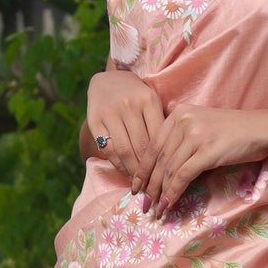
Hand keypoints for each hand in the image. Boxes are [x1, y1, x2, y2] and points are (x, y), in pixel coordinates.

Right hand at [84, 65, 165, 185]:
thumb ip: (161, 125)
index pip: (158, 138)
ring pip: (124, 151)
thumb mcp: (153, 103)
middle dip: (149, 172)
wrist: (109, 79)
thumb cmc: (138, 96)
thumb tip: (172, 160)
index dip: (163, 161)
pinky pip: (108, 150)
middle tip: (155, 188)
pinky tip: (126, 173)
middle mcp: (129, 105)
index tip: (169, 178)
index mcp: (148, 100)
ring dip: (133, 172)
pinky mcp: (95, 121)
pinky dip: (118, 165)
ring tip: (141, 184)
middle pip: (142, 147)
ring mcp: (110, 113)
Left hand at [136, 104, 267, 214]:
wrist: (262, 130)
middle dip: (149, 185)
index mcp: (178, 113)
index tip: (136, 186)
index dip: (142, 168)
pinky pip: (183, 175)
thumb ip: (180, 132)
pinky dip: (174, 192)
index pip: (152, 144)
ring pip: (169, 169)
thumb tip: (159, 156)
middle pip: (158, 158)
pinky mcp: (207, 151)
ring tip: (155, 209)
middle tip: (143, 204)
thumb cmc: (233, 131)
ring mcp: (195, 135)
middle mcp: (183, 120)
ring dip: (160, 193)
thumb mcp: (201, 123)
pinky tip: (169, 204)